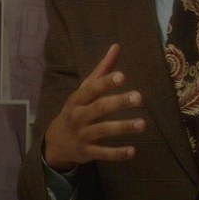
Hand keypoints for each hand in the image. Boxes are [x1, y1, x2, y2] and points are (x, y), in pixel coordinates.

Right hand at [44, 43, 145, 170]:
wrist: (55, 142)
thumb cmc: (77, 108)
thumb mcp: (85, 89)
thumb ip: (103, 69)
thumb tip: (117, 46)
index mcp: (78, 99)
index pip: (92, 89)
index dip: (106, 82)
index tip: (122, 76)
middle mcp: (79, 116)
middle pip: (99, 108)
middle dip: (118, 102)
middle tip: (139, 97)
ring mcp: (82, 135)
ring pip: (103, 131)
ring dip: (123, 127)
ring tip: (142, 124)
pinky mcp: (87, 151)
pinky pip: (102, 153)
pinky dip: (117, 153)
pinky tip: (133, 151)